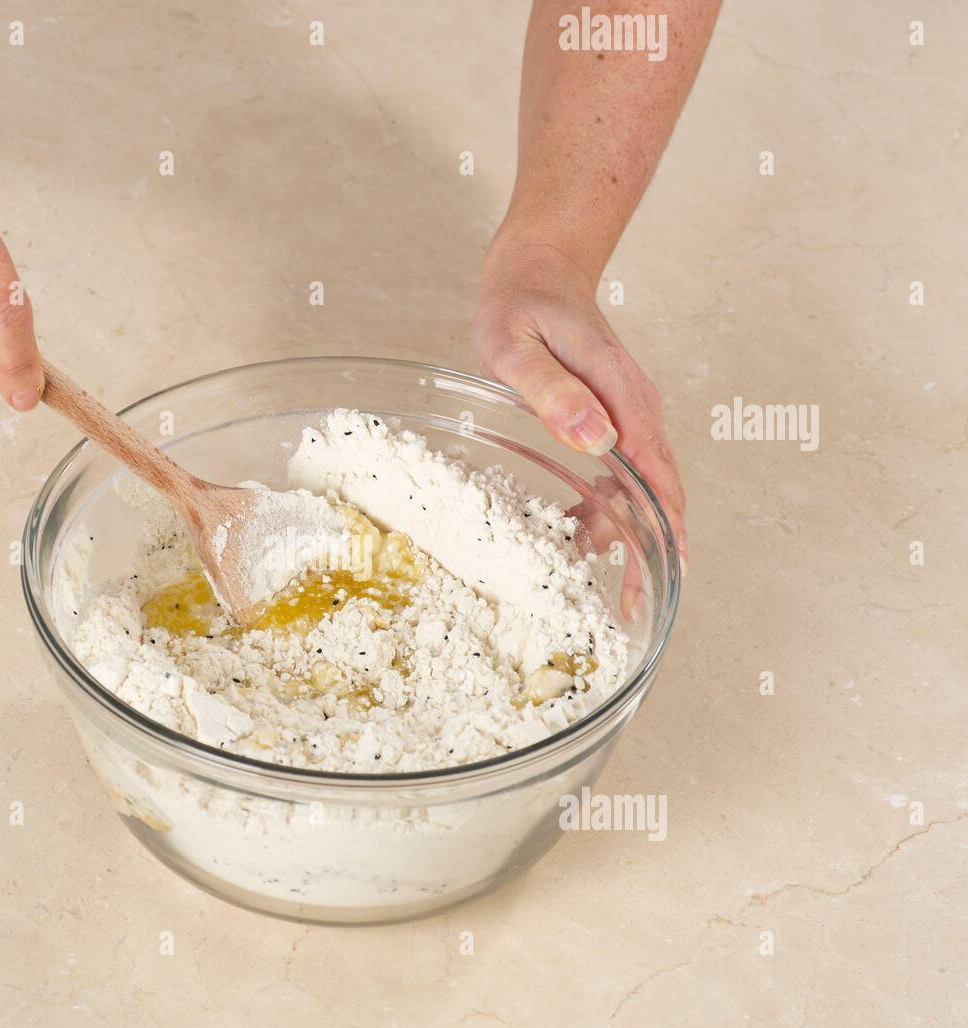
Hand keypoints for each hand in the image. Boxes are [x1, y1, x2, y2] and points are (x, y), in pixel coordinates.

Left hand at [473, 227, 688, 571]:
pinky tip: (576, 530)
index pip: (654, 470)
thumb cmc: (521, 305)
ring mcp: (627, 416)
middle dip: (652, 547)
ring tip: (588, 571)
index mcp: (621, 393)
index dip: (662, 524)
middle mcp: (635, 409)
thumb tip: (595, 438)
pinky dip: (603, 507)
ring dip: (623, 531)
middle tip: (635, 602)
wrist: (538, 271)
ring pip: (639, 488)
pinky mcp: (611, 421)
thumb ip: (552, 390)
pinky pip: (618, 474)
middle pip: (659, 489)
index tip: (663, 571)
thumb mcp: (518, 344)